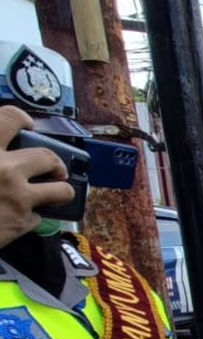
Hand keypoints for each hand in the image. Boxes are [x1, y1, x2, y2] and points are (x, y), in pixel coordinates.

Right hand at [0, 106, 75, 247]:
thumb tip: (2, 148)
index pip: (12, 118)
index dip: (22, 120)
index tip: (26, 124)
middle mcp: (3, 168)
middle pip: (48, 156)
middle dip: (54, 162)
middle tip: (51, 167)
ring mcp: (16, 196)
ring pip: (61, 190)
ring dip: (61, 191)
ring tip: (56, 193)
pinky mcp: (21, 221)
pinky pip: (40, 216)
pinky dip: (31, 217)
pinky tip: (19, 217)